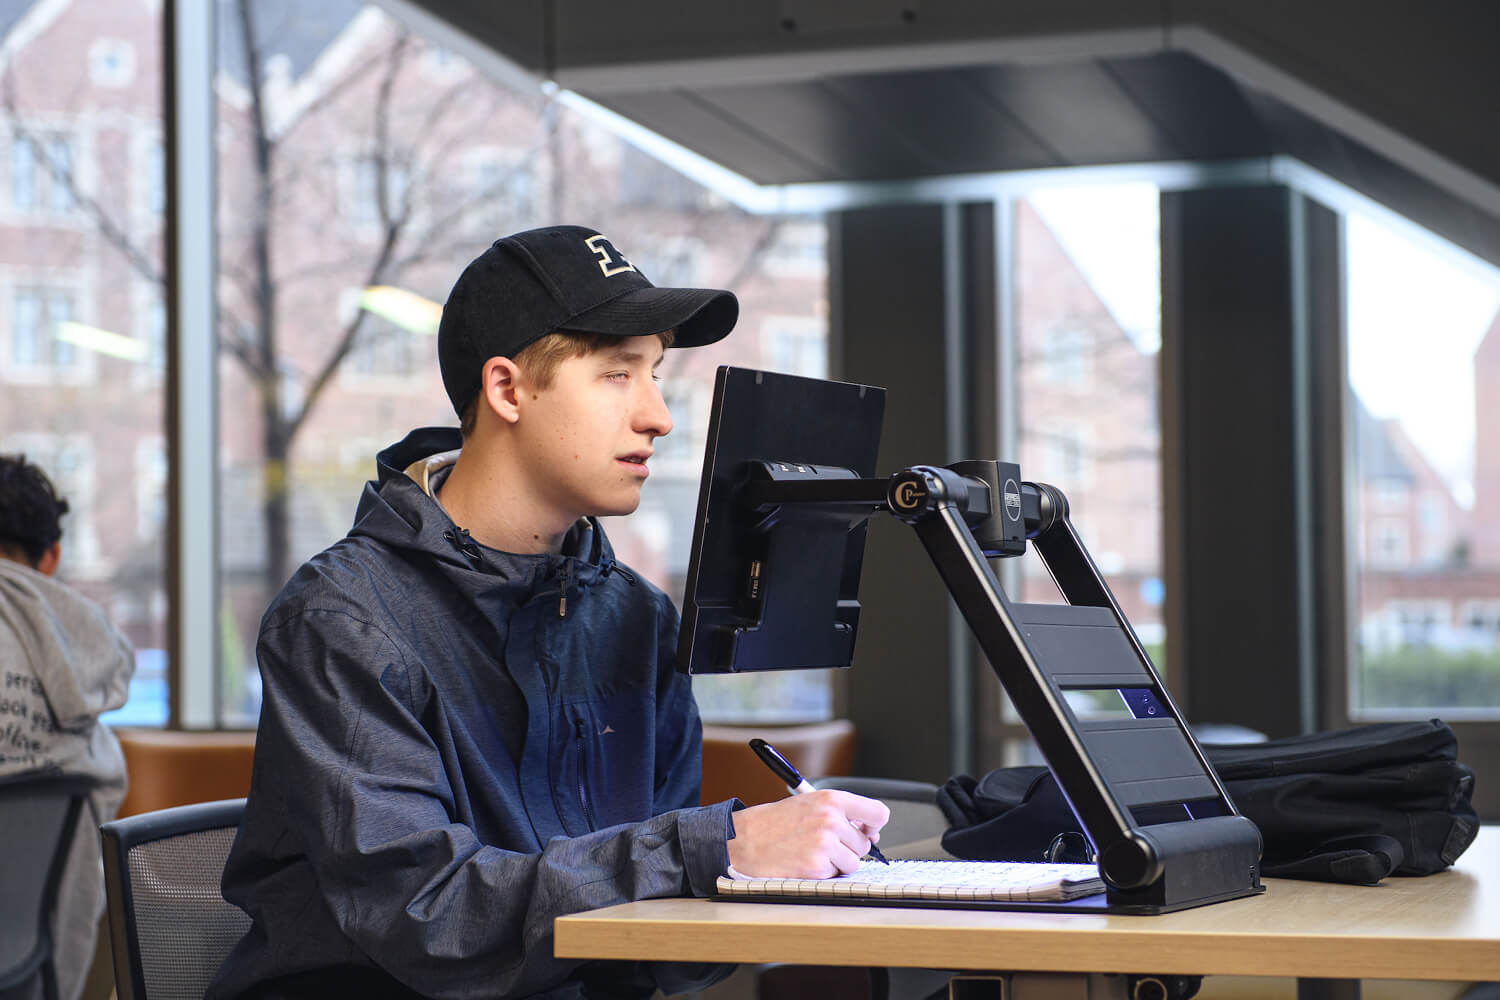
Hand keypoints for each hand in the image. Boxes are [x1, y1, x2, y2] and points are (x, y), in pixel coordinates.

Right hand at [726, 789, 889, 878]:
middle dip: (848, 847)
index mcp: (831, 800)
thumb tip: (870, 830)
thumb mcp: (809, 804)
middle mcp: (831, 820)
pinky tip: (804, 861)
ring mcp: (824, 845)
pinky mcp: (816, 867)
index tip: (869, 830)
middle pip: (864, 843)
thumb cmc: (774, 822)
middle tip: (823, 842)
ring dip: (837, 862)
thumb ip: (841, 812)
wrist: (744, 839)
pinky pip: (835, 874)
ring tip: (812, 851)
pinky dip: (823, 872)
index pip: (877, 813)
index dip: (875, 825)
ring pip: (852, 862)